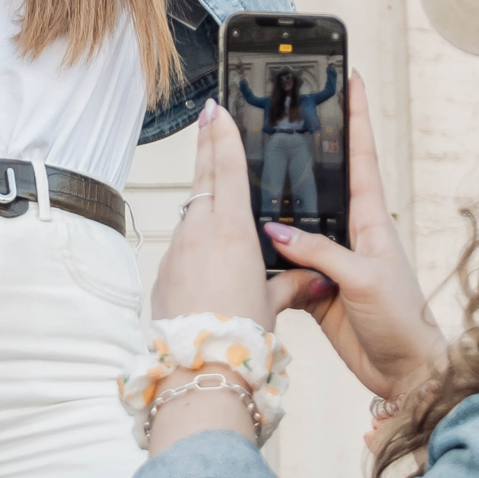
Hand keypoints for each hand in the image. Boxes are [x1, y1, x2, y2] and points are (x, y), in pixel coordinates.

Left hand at [152, 99, 306, 328]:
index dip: (223, 136)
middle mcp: (199, 231)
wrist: (197, 366)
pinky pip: (182, 245)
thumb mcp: (273, 304)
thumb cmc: (240, 335)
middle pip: (202, 177)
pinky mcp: (164, 271)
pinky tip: (207, 256)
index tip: (217, 111)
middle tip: (206, 118)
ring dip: (203, 200)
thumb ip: (290, 283)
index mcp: (232, 230)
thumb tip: (314, 278)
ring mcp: (177, 249)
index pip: (226, 168)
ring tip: (216, 192)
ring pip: (191, 213)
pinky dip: (194, 241)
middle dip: (206, 146)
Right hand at [265, 76, 445, 404]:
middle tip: (286, 111)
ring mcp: (333, 260)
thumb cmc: (403, 321)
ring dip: (278, 205)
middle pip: (324, 182)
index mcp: (373, 220)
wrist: (406, 373)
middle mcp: (352, 234)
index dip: (357, 117)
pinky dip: (268, 254)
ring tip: (251, 172)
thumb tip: (275, 229)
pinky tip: (248, 244)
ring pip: (298, 223)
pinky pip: (286, 262)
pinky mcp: (317, 288)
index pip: (362, 157)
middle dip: (307, 147)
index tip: (351, 79)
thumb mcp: (364, 278)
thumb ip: (320, 251)